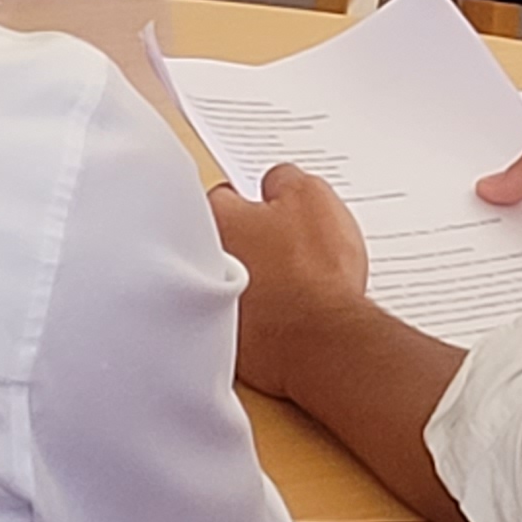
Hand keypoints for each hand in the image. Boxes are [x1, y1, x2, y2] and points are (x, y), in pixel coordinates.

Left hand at [207, 164, 377, 395]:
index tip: (271, 207)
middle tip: (285, 246)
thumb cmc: (314, 274)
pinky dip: (260, 316)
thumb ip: (286, 179)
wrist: (319, 342)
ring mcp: (212, 305)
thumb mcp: (312, 198)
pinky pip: (244, 319)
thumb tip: (277, 181)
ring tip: (291, 284)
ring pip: (232, 281)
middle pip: (225, 241)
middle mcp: (202, 263)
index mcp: (217, 220)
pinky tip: (286, 316)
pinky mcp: (228, 341)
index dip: (253, 200)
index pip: (224, 196)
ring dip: (253, 279)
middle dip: (249, 240)